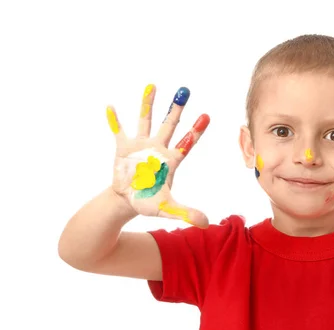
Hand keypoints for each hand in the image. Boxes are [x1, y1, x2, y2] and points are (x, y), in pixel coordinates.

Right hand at [107, 84, 210, 226]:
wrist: (127, 201)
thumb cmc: (149, 203)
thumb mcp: (168, 208)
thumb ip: (186, 213)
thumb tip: (206, 223)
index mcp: (171, 160)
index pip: (187, 143)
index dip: (196, 131)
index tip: (207, 116)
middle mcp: (158, 148)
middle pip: (169, 125)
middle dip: (176, 109)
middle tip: (185, 90)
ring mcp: (140, 146)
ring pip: (146, 121)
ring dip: (148, 104)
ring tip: (153, 86)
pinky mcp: (123, 148)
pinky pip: (119, 131)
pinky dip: (115, 121)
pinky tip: (111, 107)